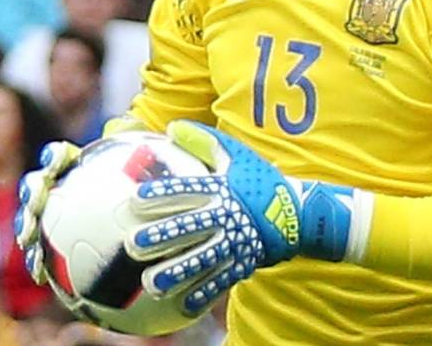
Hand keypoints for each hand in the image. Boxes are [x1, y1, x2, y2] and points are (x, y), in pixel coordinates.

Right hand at [15, 116, 148, 281]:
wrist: (121, 210)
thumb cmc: (129, 183)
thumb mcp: (136, 163)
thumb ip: (134, 145)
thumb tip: (142, 129)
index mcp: (71, 167)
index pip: (59, 157)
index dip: (55, 157)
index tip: (58, 159)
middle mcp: (54, 189)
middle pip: (37, 186)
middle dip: (32, 191)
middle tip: (37, 197)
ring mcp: (48, 217)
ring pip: (30, 219)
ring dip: (25, 226)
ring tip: (28, 237)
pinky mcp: (48, 244)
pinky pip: (39, 253)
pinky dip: (37, 262)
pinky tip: (41, 273)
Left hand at [125, 121, 365, 315]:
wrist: (299, 214)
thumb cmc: (260, 180)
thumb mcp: (237, 155)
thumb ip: (205, 140)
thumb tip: (172, 127)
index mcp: (222, 189)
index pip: (187, 191)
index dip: (161, 195)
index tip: (134, 200)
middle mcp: (226, 216)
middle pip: (189, 227)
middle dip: (160, 237)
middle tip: (132, 245)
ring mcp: (235, 242)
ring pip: (201, 259)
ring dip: (175, 272)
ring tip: (151, 282)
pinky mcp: (244, 263)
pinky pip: (221, 280)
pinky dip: (202, 293)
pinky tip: (181, 304)